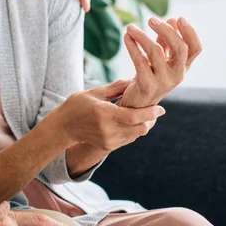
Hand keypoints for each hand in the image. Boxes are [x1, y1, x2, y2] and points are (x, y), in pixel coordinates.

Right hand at [51, 80, 165, 154]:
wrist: (64, 127)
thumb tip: (135, 78)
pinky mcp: (107, 147)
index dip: (150, 113)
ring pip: (136, 135)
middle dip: (150, 120)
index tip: (161, 108)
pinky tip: (131, 122)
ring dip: (143, 125)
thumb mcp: (94, 92)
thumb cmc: (77, 105)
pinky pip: (128, 140)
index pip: (134, 116)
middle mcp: (107, 129)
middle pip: (140, 128)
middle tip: (154, 110)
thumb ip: (116, 87)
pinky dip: (133, 131)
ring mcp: (108, 140)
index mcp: (104, 113)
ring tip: (143, 114)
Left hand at [119, 17, 202, 107]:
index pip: (195, 48)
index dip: (190, 32)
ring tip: (130, 27)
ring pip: (156, 51)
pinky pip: (139, 60)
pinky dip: (132, 46)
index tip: (179, 18)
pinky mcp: (147, 86)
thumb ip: (166, 42)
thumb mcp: (160, 60)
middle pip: (180, 48)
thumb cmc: (148, 79)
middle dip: (166, 30)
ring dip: (142, 36)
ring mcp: (163, 82)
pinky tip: (126, 37)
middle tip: (151, 19)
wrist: (135, 106)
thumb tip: (173, 19)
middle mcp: (177, 75)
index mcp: (182, 67)